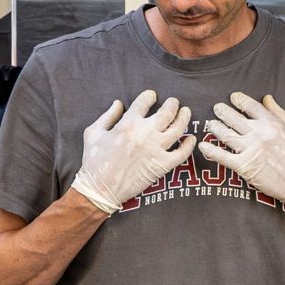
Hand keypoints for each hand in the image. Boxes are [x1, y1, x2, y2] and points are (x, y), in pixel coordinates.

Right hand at [72, 90, 194, 213]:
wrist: (100, 189)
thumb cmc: (94, 161)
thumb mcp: (93, 132)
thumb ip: (108, 115)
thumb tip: (119, 103)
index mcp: (128, 123)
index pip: (145, 101)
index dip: (150, 96)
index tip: (153, 96)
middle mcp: (145, 133)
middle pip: (167, 112)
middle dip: (172, 104)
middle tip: (174, 102)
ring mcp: (156, 150)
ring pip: (178, 129)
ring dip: (184, 118)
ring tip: (185, 112)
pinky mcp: (162, 166)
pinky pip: (181, 153)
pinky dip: (188, 145)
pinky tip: (191, 139)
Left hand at [198, 92, 284, 229]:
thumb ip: (279, 112)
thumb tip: (266, 97)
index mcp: (272, 123)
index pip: (250, 105)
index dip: (238, 100)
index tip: (232, 98)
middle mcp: (259, 134)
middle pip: (234, 118)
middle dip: (222, 111)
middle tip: (216, 108)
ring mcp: (251, 150)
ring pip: (226, 134)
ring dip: (215, 127)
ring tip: (209, 124)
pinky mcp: (244, 167)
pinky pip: (223, 156)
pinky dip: (211, 150)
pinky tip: (203, 146)